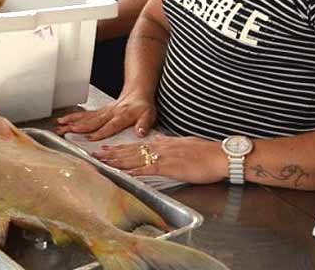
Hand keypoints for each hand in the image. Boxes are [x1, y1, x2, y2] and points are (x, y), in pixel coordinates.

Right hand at [55, 95, 156, 140]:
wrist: (137, 92)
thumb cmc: (142, 106)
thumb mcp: (149, 115)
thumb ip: (144, 124)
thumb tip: (140, 132)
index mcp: (122, 116)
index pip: (109, 126)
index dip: (100, 132)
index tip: (90, 138)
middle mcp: (110, 113)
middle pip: (92, 121)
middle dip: (78, 127)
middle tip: (66, 131)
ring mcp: (103, 112)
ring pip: (86, 117)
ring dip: (72, 121)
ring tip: (60, 125)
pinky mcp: (99, 111)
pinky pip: (85, 114)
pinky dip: (74, 116)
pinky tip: (64, 120)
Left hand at [92, 134, 227, 184]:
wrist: (219, 155)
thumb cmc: (205, 152)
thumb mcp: (183, 143)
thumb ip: (168, 142)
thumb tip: (158, 139)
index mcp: (163, 144)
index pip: (136, 146)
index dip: (120, 148)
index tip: (107, 149)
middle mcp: (159, 148)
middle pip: (130, 151)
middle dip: (112, 154)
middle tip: (96, 155)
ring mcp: (163, 158)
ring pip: (134, 159)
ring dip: (117, 161)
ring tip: (103, 162)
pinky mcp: (169, 168)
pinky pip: (147, 170)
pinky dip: (134, 172)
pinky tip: (123, 174)